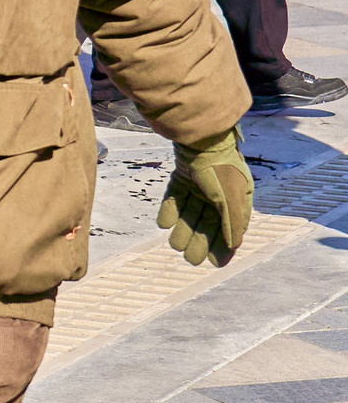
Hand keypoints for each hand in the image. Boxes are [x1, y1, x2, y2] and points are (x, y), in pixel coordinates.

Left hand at [161, 126, 252, 265]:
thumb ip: (232, 222)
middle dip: (200, 241)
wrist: (200, 139)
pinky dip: (170, 210)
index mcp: (238, 198)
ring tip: (175, 245)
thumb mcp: (230, 199)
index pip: (231, 228)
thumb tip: (235, 245)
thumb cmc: (220, 169)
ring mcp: (200, 184)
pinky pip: (176, 197)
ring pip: (191, 212)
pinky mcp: (183, 176)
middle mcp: (220, 192)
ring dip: (184, 229)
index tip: (216, 263)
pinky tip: (164, 224)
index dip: (224, 245)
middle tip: (190, 259)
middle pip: (208, 222)